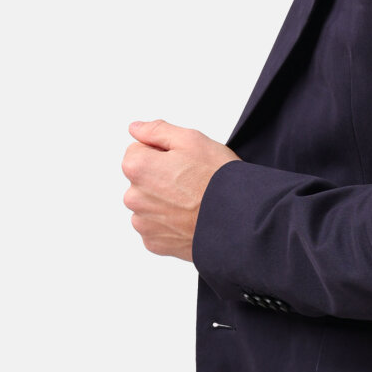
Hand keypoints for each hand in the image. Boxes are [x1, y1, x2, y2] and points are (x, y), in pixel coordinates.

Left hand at [122, 119, 240, 261]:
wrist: (238, 221)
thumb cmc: (218, 180)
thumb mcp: (191, 140)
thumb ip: (157, 130)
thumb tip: (136, 128)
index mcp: (138, 168)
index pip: (137, 150)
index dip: (161, 152)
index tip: (182, 161)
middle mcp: (134, 197)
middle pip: (141, 179)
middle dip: (160, 176)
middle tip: (191, 180)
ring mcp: (143, 223)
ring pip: (149, 203)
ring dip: (164, 200)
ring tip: (193, 201)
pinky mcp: (154, 243)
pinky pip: (156, 226)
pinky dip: (169, 222)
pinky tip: (190, 217)